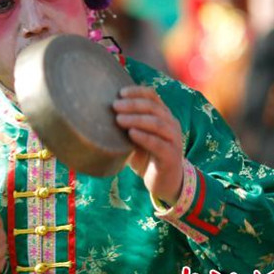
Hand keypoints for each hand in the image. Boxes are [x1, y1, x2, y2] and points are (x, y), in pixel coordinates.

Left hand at [113, 86, 183, 203]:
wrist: (165, 181)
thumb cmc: (146, 155)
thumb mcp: (135, 137)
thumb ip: (126, 125)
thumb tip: (99, 112)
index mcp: (163, 115)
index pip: (152, 96)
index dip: (136, 91)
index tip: (119, 93)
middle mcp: (171, 124)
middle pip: (153, 107)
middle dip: (133, 104)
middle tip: (115, 106)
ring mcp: (173, 140)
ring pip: (157, 124)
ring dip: (136, 119)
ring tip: (119, 119)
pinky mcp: (171, 156)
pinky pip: (158, 144)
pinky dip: (144, 137)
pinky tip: (131, 134)